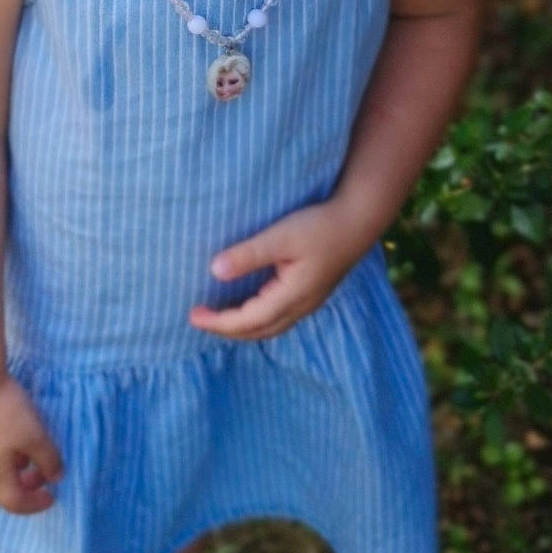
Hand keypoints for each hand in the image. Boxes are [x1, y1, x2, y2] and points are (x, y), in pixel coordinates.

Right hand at [0, 376, 63, 514]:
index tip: (51, 496)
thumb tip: (56, 478)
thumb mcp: (36, 435)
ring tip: (20, 455)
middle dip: (19, 490)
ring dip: (3, 473)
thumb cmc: (7, 411)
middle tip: (36, 477)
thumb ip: (49, 460)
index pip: (15, 503)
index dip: (35, 504)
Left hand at [189, 197, 374, 341]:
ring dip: (242, 327)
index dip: (218, 322)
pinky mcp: (310, 294)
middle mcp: (300, 307)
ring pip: (269, 327)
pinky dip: (256, 319)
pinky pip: (278, 318)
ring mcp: (308, 303)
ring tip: (217, 317)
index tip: (193, 315)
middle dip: (226, 329)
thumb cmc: (318, 226)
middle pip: (257, 331)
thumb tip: (215, 271)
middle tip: (198, 318)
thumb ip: (248, 255)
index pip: (247, 321)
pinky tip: (246, 307)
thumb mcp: (280, 236)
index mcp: (291, 297)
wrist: (357, 221)